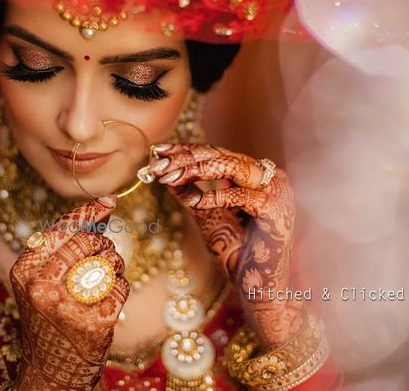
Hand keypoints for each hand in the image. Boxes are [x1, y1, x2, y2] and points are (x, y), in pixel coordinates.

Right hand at [10, 198, 129, 389]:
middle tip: (99, 258)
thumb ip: (68, 242)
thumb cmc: (50, 314)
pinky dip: (120, 289)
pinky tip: (106, 302)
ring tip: (99, 283)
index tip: (109, 201)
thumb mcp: (43, 277)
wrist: (50, 370)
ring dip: (113, 267)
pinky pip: (121, 286)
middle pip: (89, 242)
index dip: (89, 212)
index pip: (62, 228)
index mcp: (26, 271)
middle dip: (102, 245)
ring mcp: (68, 307)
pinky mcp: (94, 323)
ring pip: (109, 261)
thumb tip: (105, 205)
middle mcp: (43, 287)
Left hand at [149, 143, 302, 348]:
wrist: (259, 285)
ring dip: (198, 169)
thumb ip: (191, 194)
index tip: (159, 150)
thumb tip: (166, 175)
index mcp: (255, 175)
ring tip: (171, 174)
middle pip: (224, 155)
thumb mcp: (208, 217)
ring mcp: (277, 191)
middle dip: (187, 157)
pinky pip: (244, 196)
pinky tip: (196, 200)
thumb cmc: (237, 252)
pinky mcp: (277, 210)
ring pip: (234, 167)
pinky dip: (217, 197)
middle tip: (160, 160)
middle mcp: (269, 177)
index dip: (187, 150)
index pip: (218, 153)